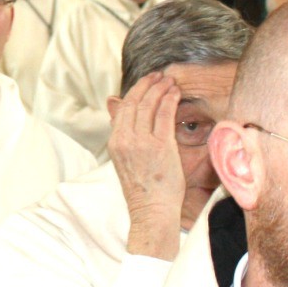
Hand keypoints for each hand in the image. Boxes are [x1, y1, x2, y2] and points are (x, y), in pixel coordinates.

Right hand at [106, 72, 186, 260]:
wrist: (150, 211)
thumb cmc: (142, 188)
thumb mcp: (124, 157)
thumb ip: (121, 130)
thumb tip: (112, 103)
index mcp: (115, 142)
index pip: (123, 108)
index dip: (135, 91)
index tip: (146, 83)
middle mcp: (125, 139)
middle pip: (134, 103)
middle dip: (147, 85)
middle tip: (159, 75)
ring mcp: (142, 142)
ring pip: (149, 106)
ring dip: (160, 89)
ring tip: (169, 81)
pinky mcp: (161, 146)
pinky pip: (164, 116)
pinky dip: (170, 101)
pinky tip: (175, 94)